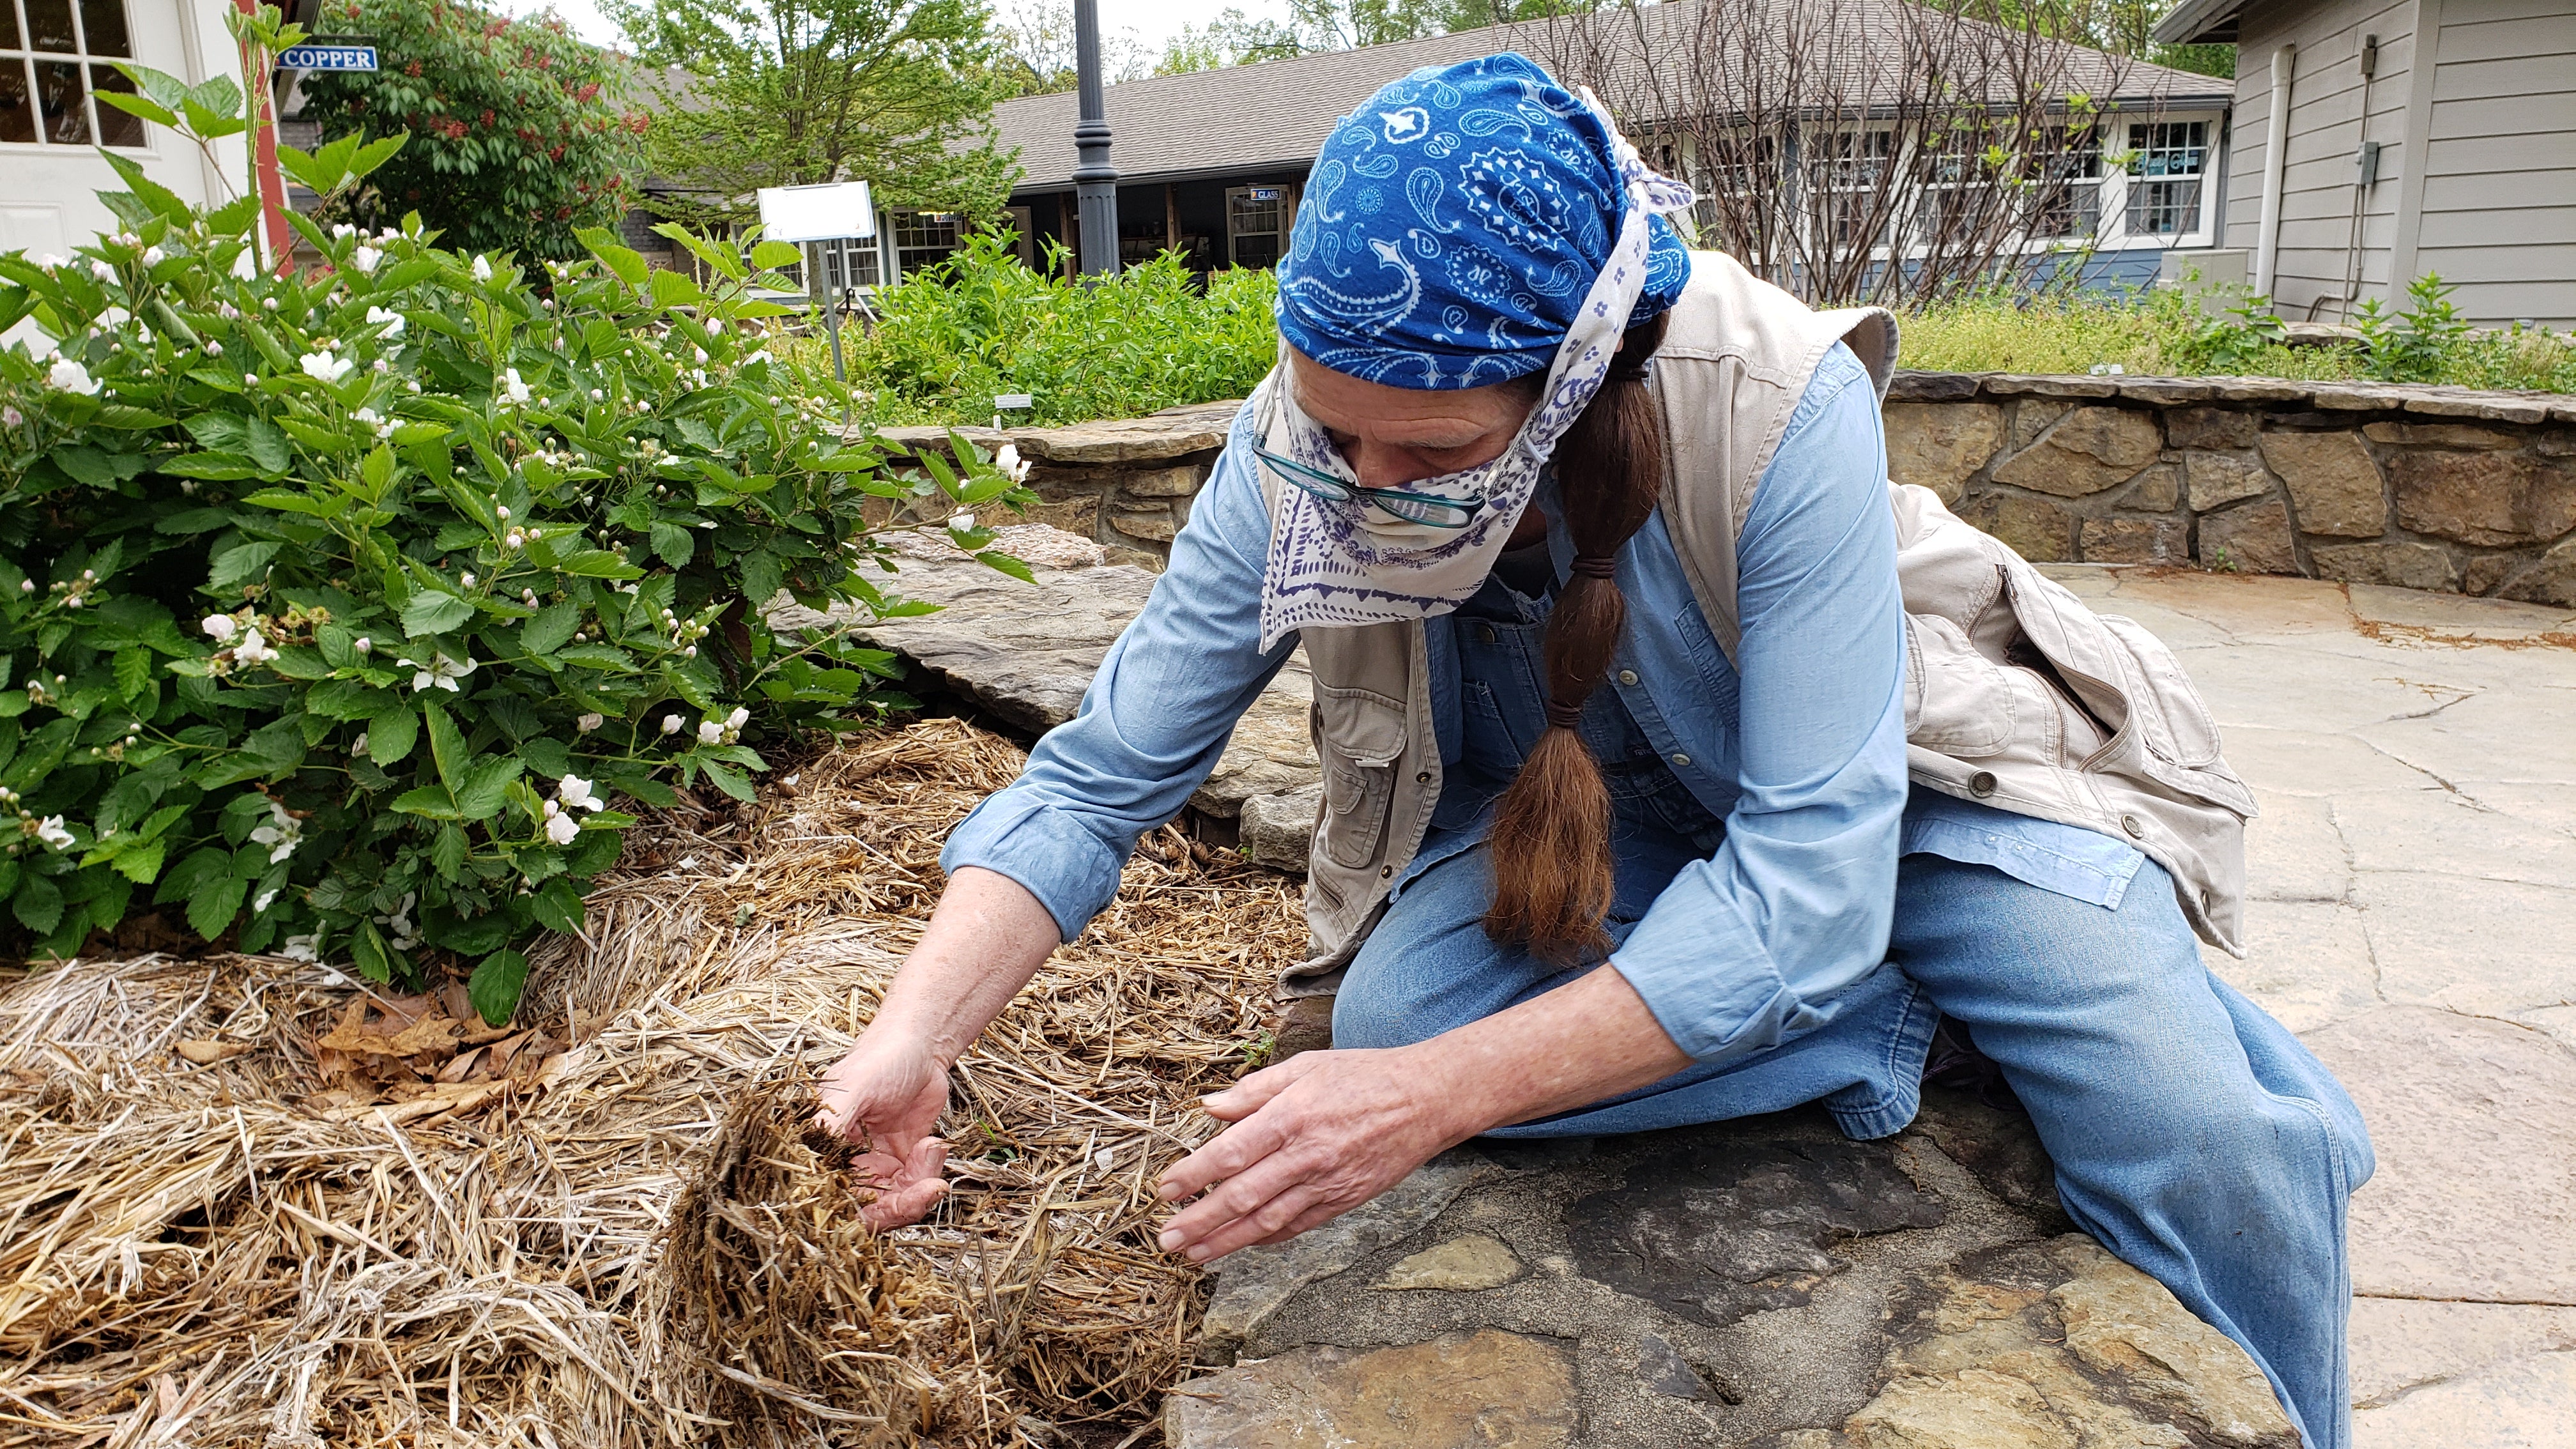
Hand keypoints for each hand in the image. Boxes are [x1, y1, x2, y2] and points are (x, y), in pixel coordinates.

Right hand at [815, 1033, 951, 1228]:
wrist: (920, 1046)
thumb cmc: (880, 1058)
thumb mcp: (853, 1086)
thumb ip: (831, 1121)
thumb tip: (808, 1156)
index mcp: (821, 1150)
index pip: (829, 1198)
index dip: (854, 1214)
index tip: (887, 1206)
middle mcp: (845, 1164)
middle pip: (866, 1211)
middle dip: (899, 1207)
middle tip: (928, 1189)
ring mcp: (875, 1166)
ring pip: (894, 1203)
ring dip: (919, 1189)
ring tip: (931, 1149)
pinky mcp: (903, 1163)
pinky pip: (915, 1187)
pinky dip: (929, 1172)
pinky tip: (932, 1143)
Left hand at [1154, 1047, 1475, 1262]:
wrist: (1425, 1100)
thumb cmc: (1362, 1076)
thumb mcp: (1305, 1066)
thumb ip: (1254, 1089)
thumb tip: (1209, 1106)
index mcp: (1291, 1116)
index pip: (1230, 1153)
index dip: (1193, 1175)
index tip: (1165, 1191)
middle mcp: (1306, 1155)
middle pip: (1241, 1196)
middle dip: (1199, 1221)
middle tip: (1167, 1238)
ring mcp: (1327, 1183)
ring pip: (1266, 1220)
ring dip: (1225, 1241)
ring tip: (1193, 1253)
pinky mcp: (1344, 1200)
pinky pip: (1298, 1226)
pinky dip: (1266, 1238)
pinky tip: (1241, 1244)